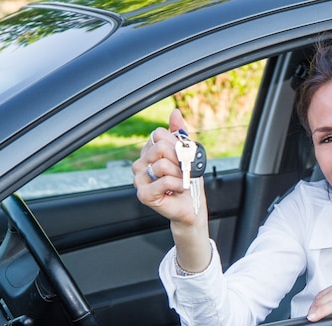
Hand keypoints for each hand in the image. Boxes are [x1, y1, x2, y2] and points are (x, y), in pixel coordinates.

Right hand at [133, 109, 206, 226]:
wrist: (191, 206)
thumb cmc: (188, 181)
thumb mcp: (187, 153)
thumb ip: (179, 133)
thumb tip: (175, 113)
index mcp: (148, 152)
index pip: (158, 134)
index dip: (175, 145)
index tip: (182, 157)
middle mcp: (140, 164)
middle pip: (160, 147)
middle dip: (178, 160)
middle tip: (182, 172)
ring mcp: (139, 180)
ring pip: (163, 164)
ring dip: (179, 174)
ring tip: (179, 182)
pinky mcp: (144, 194)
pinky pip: (165, 181)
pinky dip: (178, 185)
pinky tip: (177, 190)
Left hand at [307, 271, 331, 325]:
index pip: (331, 291)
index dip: (321, 300)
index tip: (315, 307)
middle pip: (325, 294)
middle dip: (314, 304)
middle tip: (307, 315)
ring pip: (326, 299)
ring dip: (315, 309)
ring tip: (308, 318)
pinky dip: (322, 310)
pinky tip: (314, 317)